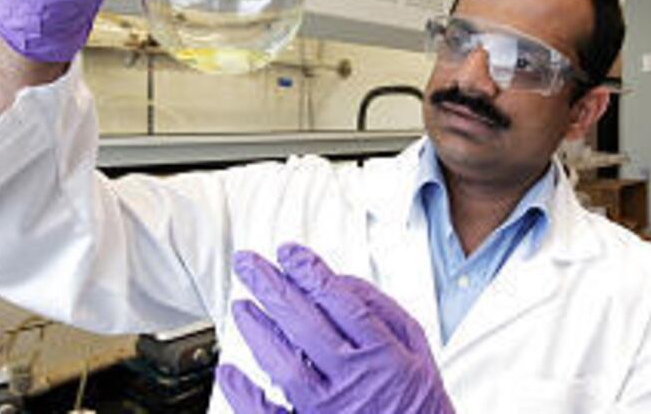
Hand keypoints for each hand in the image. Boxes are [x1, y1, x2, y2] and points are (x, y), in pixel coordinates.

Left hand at [217, 243, 454, 413]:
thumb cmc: (420, 408)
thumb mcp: (419, 351)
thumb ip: (383, 312)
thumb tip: (342, 283)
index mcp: (382, 354)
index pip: (337, 300)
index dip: (308, 271)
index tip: (288, 253)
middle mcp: (353, 379)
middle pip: (303, 322)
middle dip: (270, 286)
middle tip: (248, 264)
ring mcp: (328, 410)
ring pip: (281, 363)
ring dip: (256, 330)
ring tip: (240, 305)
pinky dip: (244, 394)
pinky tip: (230, 372)